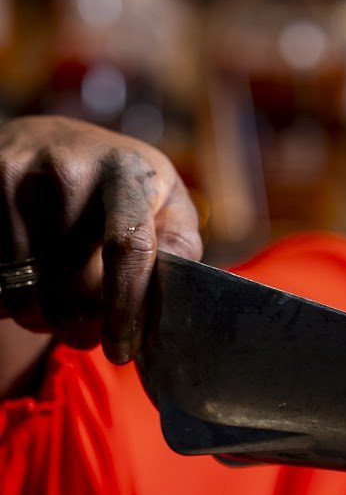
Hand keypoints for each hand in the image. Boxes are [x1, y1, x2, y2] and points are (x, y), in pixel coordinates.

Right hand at [0, 115, 201, 364]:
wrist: (50, 143)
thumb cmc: (119, 188)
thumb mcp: (163, 202)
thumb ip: (178, 246)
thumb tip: (173, 296)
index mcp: (127, 172)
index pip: (128, 248)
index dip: (125, 309)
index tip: (122, 351)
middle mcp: (70, 167)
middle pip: (73, 286)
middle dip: (81, 325)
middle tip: (86, 331)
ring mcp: (17, 175)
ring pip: (26, 293)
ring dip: (41, 317)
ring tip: (55, 301)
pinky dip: (9, 300)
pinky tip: (26, 280)